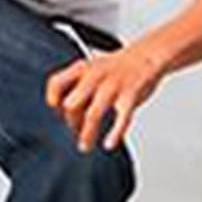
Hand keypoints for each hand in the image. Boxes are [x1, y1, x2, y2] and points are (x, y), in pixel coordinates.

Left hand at [46, 45, 166, 151]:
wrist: (147, 55)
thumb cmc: (118, 67)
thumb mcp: (92, 69)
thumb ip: (78, 87)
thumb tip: (67, 112)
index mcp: (82, 68)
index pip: (56, 83)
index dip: (53, 100)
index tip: (58, 112)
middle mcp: (95, 76)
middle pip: (71, 104)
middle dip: (71, 122)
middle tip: (75, 131)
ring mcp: (113, 85)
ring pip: (92, 114)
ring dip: (87, 134)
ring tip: (86, 145)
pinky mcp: (131, 95)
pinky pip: (122, 118)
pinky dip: (115, 133)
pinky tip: (110, 142)